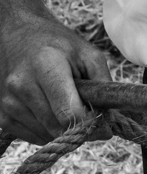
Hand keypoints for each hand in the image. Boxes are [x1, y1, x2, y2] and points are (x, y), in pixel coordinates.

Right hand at [0, 12, 109, 144]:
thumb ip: (102, 82)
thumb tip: (109, 117)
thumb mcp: (87, 54)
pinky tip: (53, 113)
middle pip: (58, 126)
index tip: (104, 126)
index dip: (90, 124)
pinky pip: (32, 137)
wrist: (18, 37)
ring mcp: (8, 101)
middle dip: (80, 128)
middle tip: (91, 116)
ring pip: (46, 134)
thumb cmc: (58, 45)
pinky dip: (48, 131)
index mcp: (46, 65)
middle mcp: (21, 85)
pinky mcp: (1, 115)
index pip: (68, 111)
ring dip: (63, 130)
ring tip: (69, 108)